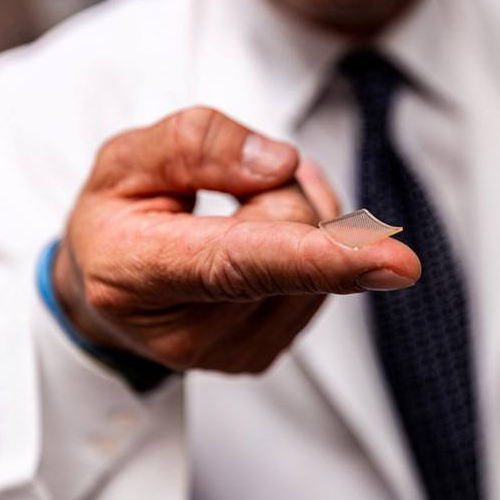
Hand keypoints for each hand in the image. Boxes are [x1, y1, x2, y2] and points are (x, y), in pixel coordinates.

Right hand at [53, 107, 419, 372]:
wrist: (103, 292)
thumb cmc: (115, 222)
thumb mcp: (124, 159)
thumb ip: (197, 145)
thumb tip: (280, 164)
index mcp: (139, 273)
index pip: (241, 261)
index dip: (321, 257)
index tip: (396, 262)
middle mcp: (190, 331)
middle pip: (297, 234)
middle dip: (278, 191)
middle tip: (230, 193)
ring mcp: (232, 352)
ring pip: (322, 256)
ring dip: (295, 221)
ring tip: (237, 220)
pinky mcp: (262, 355)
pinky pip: (323, 284)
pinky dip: (303, 252)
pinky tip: (258, 246)